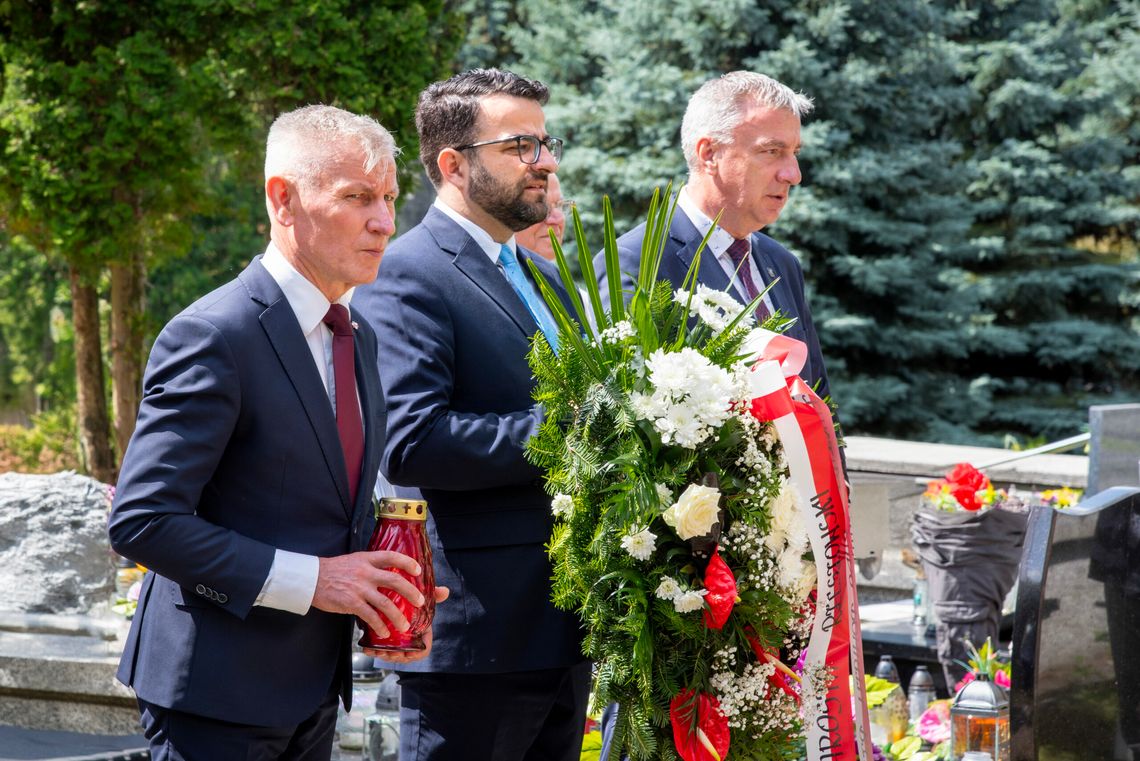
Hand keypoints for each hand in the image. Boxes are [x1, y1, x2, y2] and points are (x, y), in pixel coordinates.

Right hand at [311, 551, 425, 638]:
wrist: (312, 579)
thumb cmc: (334, 570)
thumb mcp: (354, 561)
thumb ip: (370, 566)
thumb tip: (388, 574)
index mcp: (367, 559)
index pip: (391, 556)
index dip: (407, 562)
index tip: (418, 570)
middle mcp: (365, 572)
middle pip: (395, 580)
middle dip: (411, 592)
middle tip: (420, 602)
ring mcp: (359, 588)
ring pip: (385, 602)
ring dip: (398, 616)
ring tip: (405, 626)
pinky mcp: (351, 602)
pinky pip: (371, 616)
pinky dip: (380, 626)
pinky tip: (384, 632)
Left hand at [364, 586, 449, 662]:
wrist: (392, 593)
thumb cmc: (411, 598)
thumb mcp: (421, 596)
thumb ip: (433, 594)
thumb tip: (445, 591)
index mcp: (420, 633)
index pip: (423, 650)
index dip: (417, 653)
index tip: (409, 651)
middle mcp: (408, 640)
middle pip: (405, 656)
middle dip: (397, 656)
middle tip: (390, 651)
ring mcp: (395, 641)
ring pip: (391, 655)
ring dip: (384, 655)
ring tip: (378, 650)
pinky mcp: (381, 639)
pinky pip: (378, 651)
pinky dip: (372, 650)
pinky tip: (368, 648)